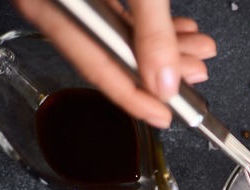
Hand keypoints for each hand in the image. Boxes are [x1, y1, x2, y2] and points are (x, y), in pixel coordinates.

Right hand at [12, 0, 216, 128]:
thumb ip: (152, 29)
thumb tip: (165, 80)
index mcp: (51, 5)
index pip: (97, 68)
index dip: (135, 99)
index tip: (165, 117)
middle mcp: (59, 4)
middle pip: (113, 54)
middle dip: (162, 69)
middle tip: (195, 77)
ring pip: (122, 34)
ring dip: (166, 46)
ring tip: (198, 52)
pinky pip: (123, 12)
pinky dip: (153, 24)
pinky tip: (178, 30)